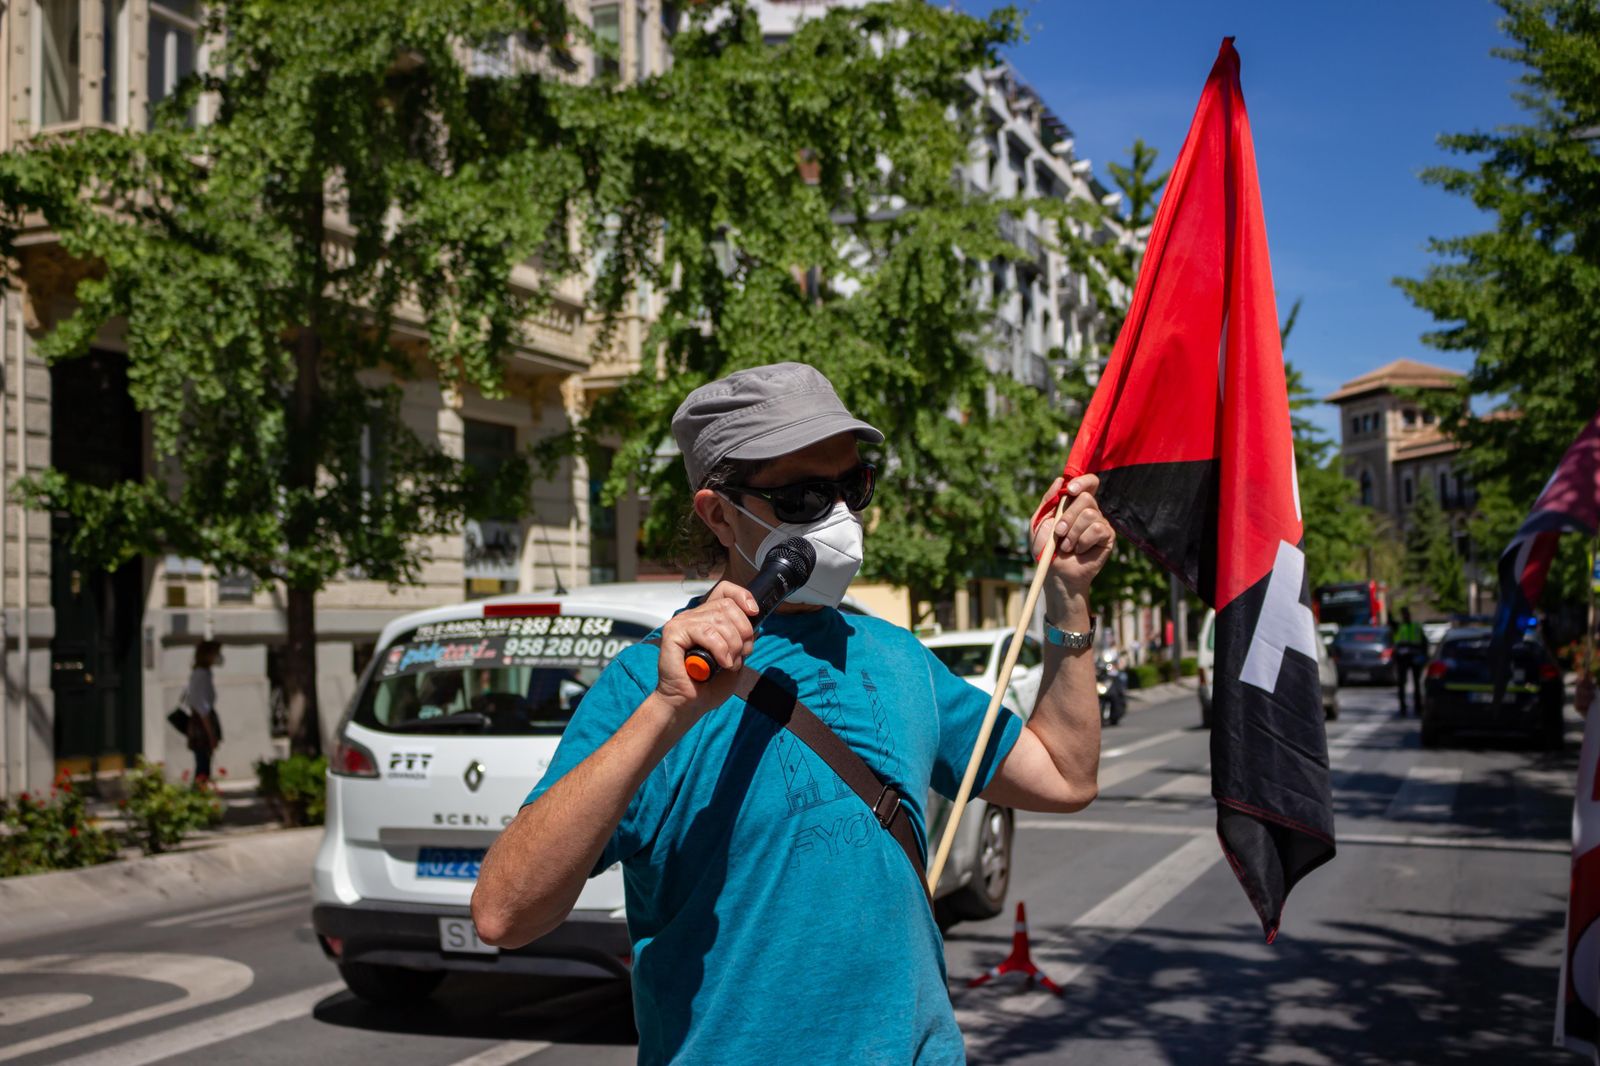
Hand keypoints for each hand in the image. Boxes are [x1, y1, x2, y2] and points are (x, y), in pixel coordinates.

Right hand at [654, 581, 759, 719]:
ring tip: (730, 663)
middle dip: (743, 631)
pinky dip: (720, 649)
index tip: (754, 612)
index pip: (724, 590)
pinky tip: (721, 663)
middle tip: (742, 654)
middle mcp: (693, 616)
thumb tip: (755, 623)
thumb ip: (743, 640)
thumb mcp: (735, 659)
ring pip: (719, 620)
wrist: (689, 705)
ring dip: (733, 645)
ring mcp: (682, 622)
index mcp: (707, 618)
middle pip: (727, 606)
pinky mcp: (673, 632)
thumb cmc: (708, 686)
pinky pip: (706, 632)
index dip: (742, 596)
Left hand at [1031, 474, 1114, 621]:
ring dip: (1073, 532)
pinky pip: (1097, 529)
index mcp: (1074, 504)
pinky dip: (1083, 541)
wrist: (1055, 573)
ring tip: (1067, 546)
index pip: (1089, 483)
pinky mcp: (1107, 537)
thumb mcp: (1039, 522)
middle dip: (1068, 516)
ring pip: (1090, 514)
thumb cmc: (1046, 549)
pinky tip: (1079, 551)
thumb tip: (1060, 480)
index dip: (1082, 481)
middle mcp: (1090, 511)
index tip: (1070, 490)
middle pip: (1086, 497)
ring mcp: (1100, 523)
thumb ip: (1048, 501)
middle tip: (1059, 533)